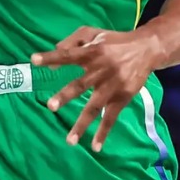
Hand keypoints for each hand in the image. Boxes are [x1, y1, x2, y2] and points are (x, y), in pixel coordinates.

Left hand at [32, 26, 160, 151]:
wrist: (146, 49)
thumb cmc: (113, 41)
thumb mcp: (93, 33)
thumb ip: (72, 40)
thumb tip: (54, 56)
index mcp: (92, 52)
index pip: (68, 55)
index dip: (51, 57)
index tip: (33, 60)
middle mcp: (101, 70)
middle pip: (81, 85)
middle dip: (65, 96)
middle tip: (50, 106)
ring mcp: (112, 86)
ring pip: (94, 107)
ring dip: (82, 124)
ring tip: (70, 140)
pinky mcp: (122, 97)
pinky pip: (111, 117)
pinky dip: (103, 132)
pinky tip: (95, 146)